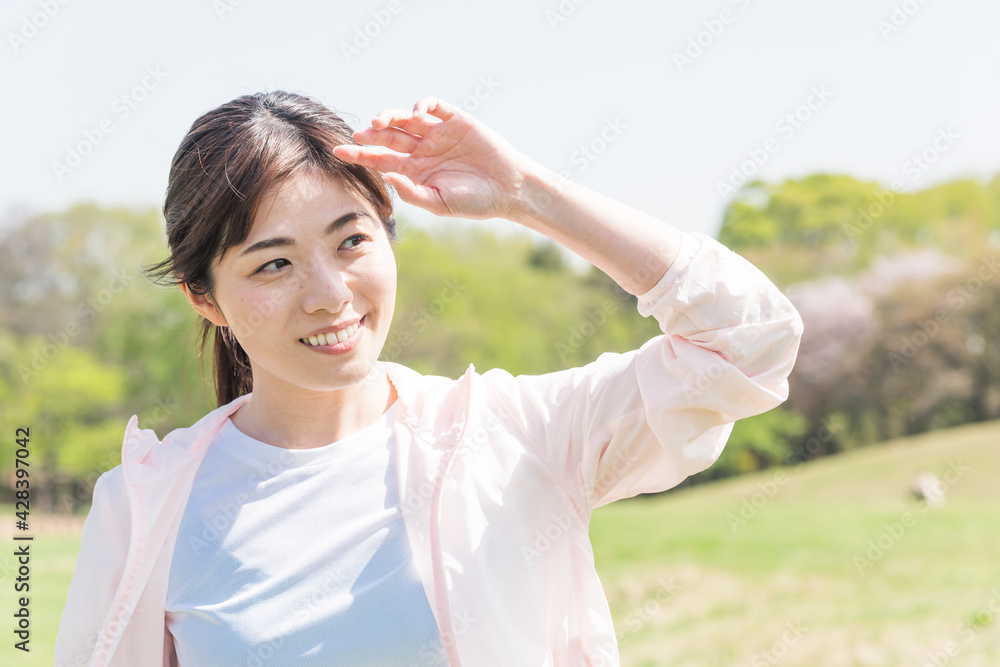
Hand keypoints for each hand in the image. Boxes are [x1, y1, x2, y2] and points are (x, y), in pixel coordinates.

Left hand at [332, 97, 532, 219]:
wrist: (509, 190)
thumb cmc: (475, 202)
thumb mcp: (440, 204)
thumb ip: (413, 192)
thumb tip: (387, 177)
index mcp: (414, 170)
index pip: (380, 159)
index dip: (359, 155)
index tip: (338, 152)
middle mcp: (422, 149)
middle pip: (388, 136)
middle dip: (372, 134)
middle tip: (360, 134)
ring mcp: (438, 133)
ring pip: (406, 119)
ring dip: (390, 117)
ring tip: (380, 122)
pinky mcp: (456, 120)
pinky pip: (434, 106)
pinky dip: (423, 105)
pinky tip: (418, 114)